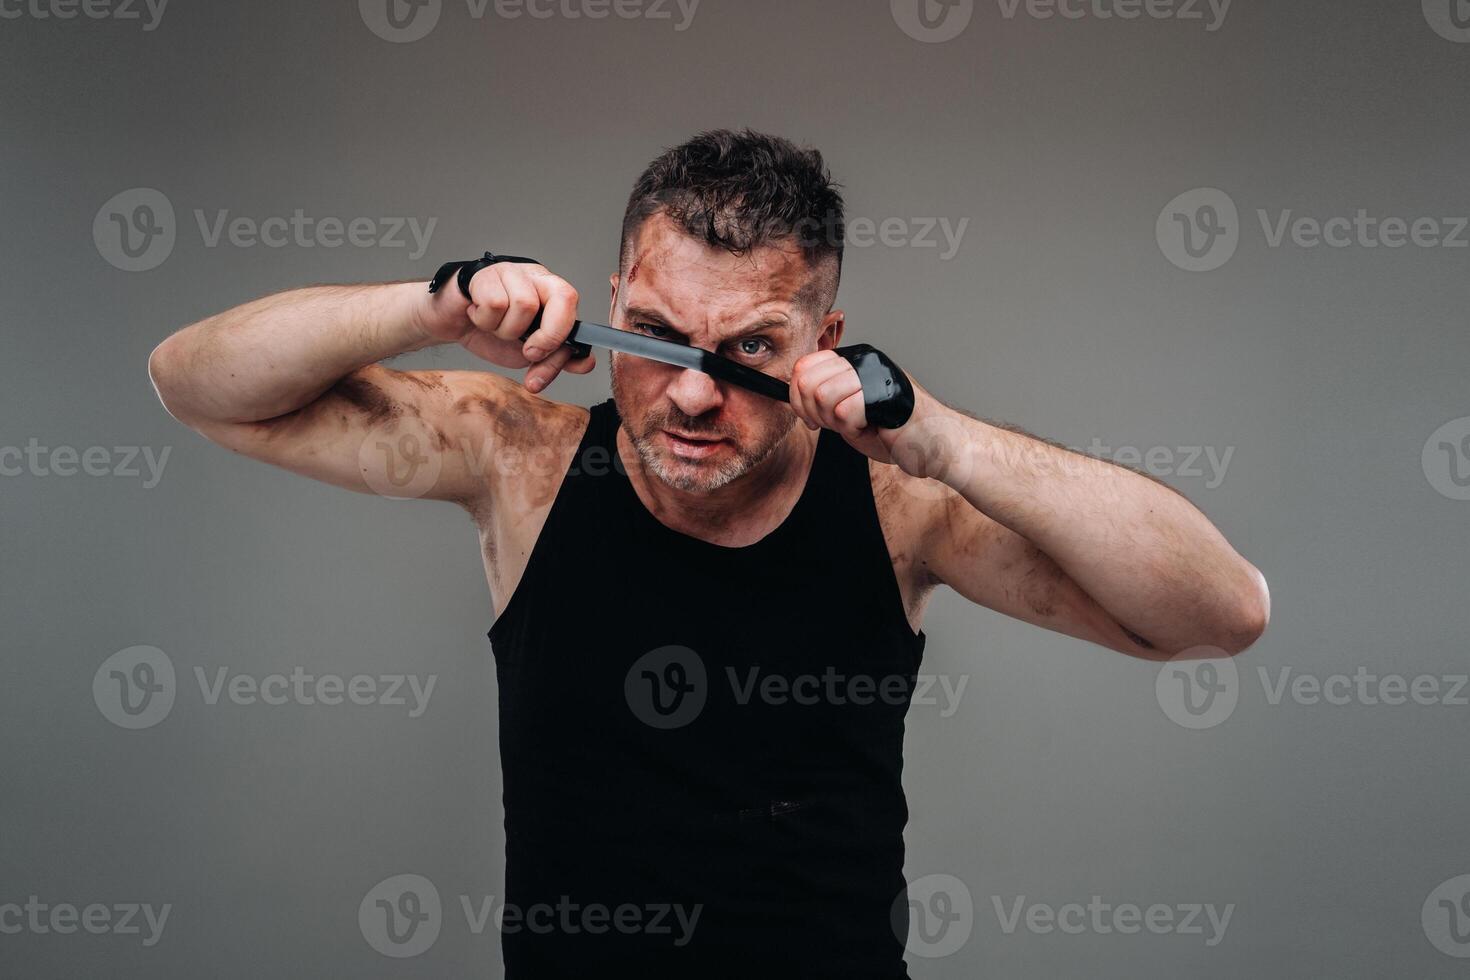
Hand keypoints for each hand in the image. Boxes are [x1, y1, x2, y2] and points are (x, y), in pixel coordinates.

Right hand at [421, 261, 595, 392]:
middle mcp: (535, 278)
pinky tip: (477, 315)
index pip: (572, 304)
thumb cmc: (491, 334)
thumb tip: (585, 363)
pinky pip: (494, 303)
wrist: (452, 325)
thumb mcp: (528, 355)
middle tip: (527, 352)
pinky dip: (484, 320)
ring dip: (505, 330)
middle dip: (548, 335)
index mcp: (551, 294)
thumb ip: (556, 358)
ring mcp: (510, 272)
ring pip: (524, 305)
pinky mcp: (484, 273)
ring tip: (494, 327)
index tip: (543, 357)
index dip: (562, 334)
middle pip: (562, 297)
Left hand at [788, 349, 951, 475]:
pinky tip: (873, 429)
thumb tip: (792, 391)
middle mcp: (864, 359)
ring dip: (836, 422)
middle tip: (839, 424)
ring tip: (861, 425)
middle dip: (814, 413)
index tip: (814, 419)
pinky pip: (844, 411)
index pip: (803, 366)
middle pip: (806, 380)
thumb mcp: (848, 410)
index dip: (798, 399)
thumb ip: (824, 396)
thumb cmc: (893, 432)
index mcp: (854, 359)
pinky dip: (854, 430)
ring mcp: (875, 372)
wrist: (933, 446)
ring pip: (822, 394)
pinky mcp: (885, 391)